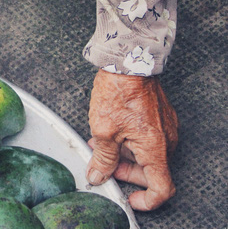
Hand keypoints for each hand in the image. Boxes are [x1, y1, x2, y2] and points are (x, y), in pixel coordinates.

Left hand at [86, 69, 178, 210]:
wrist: (128, 63)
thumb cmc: (118, 92)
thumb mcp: (103, 130)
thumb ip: (102, 158)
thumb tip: (98, 176)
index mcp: (155, 149)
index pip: (161, 188)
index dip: (146, 200)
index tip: (129, 198)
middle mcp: (166, 140)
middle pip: (150, 172)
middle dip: (125, 172)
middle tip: (103, 163)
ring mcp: (165, 128)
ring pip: (147, 154)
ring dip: (124, 155)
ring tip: (101, 142)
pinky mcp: (159, 117)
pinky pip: (147, 139)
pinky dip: (129, 141)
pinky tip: (109, 131)